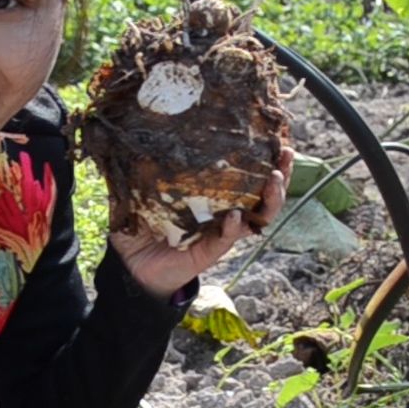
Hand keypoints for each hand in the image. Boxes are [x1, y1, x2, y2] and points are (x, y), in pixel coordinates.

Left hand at [110, 146, 294, 299]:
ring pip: (256, 217)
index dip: (262, 158)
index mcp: (210, 197)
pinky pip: (227, 240)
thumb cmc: (138, 230)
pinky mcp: (210, 253)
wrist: (130, 268)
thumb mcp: (135, 196)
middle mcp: (221, 213)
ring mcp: (219, 233)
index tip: (275, 138)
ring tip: (274, 179)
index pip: (243, 176)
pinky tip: (237, 215)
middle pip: (261, 194)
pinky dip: (233, 228)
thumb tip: (122, 143)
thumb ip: (133, 174)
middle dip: (280, 174)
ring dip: (270, 199)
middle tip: (286, 154)